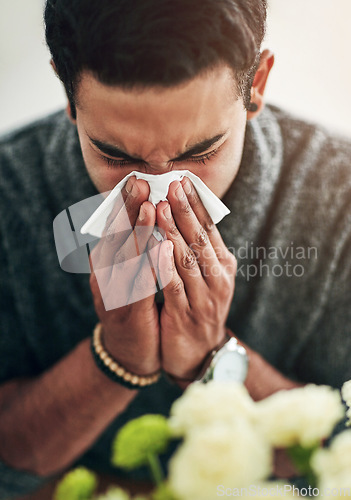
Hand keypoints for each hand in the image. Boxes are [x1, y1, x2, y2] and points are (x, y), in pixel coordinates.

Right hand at [89, 176, 160, 375]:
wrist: (130, 351)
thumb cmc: (135, 304)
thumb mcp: (131, 272)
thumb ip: (135, 246)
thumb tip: (147, 213)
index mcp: (107, 261)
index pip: (115, 228)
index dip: (125, 204)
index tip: (138, 180)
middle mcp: (105, 274)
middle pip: (116, 237)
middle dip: (129, 209)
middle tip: (140, 183)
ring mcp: (113, 293)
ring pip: (125, 258)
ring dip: (136, 232)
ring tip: (148, 207)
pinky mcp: (126, 312)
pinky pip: (138, 286)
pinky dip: (147, 266)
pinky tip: (159, 249)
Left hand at [155, 177, 236, 378]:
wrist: (199, 352)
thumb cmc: (199, 305)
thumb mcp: (206, 275)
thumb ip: (197, 248)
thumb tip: (182, 213)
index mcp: (222, 264)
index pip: (209, 229)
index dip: (195, 205)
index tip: (182, 181)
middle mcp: (218, 278)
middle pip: (200, 239)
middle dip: (184, 210)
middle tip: (172, 185)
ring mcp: (205, 297)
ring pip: (187, 260)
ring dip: (173, 233)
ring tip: (159, 208)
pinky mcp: (187, 314)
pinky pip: (175, 287)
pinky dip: (166, 267)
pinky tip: (157, 249)